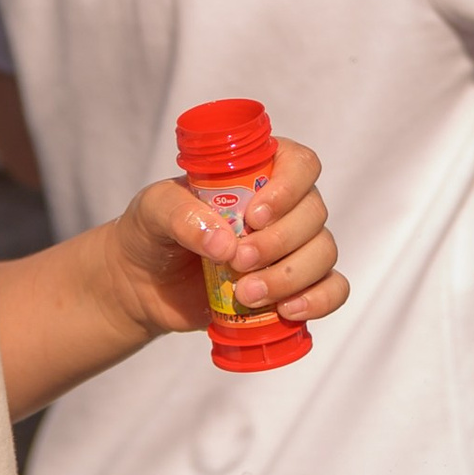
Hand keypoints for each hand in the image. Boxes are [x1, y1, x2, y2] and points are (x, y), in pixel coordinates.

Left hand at [100, 138, 347, 343]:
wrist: (141, 284)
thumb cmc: (151, 231)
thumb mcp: (152, 210)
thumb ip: (181, 215)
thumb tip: (225, 243)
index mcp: (256, 173)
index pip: (300, 164)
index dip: (289, 188)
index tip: (256, 216)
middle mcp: (283, 207)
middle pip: (314, 213)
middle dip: (279, 242)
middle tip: (238, 262)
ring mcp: (291, 248)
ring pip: (323, 252)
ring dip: (291, 276)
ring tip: (247, 294)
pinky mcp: (293, 287)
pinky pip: (332, 289)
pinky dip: (319, 300)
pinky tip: (288, 311)